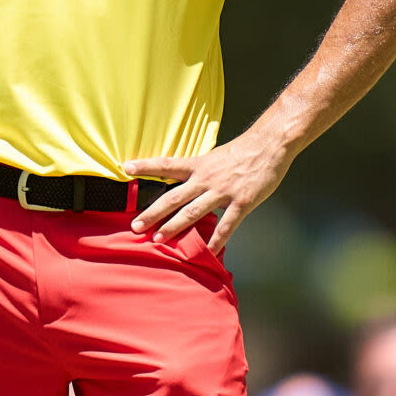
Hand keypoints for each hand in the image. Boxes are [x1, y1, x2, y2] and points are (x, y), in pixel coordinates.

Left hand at [124, 125, 295, 250]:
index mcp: (199, 165)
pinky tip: (209, 252)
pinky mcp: (242, 202)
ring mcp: (223, 192)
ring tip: (158, 239)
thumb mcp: (215, 157)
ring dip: (174, 227)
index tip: (125, 167)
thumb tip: (183, 182)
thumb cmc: (243, 151)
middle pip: (174, 197)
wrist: (271, 144)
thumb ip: (199, 172)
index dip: (146, 166)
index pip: (167, 164)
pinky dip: (217, 240)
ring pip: (193, 212)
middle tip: (135, 226)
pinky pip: (227, 225)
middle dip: (153, 212)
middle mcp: (206, 179)